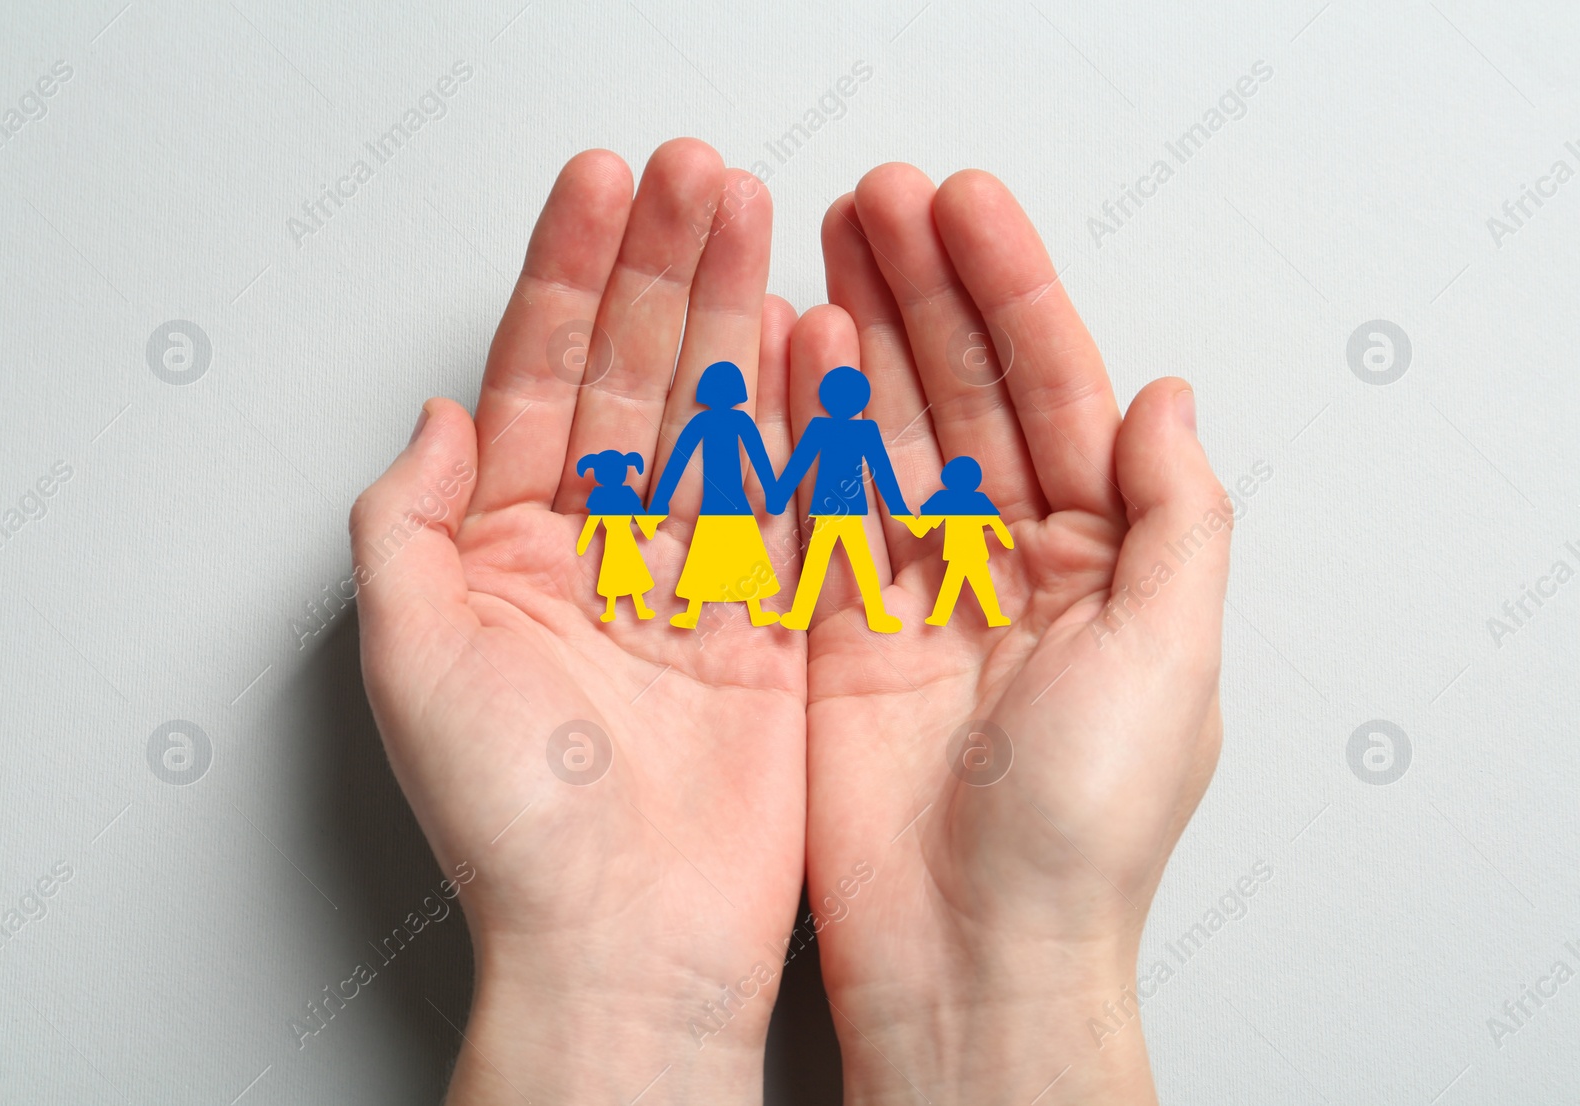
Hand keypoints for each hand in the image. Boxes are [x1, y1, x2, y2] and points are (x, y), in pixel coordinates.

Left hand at [350, 140, 805, 1104]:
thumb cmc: (517, 827)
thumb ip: (410, 522)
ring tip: (754, 219)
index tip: (605, 189)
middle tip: (700, 175)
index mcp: (510, 550)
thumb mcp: (412, 658)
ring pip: (719, 415)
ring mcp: (694, 580)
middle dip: (666, 268)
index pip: (540, 376)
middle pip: (637, 376)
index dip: (570, 274)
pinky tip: (809, 336)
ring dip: (734, 314)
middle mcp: (603, 553)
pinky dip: (804, 414)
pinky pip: (793, 494)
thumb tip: (438, 417)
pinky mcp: (772, 620)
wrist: (629, 944)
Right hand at [791, 165, 1229, 1103]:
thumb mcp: (1171, 658)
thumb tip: (1170, 396)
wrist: (970, 953)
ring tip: (826, 243)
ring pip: (885, 430)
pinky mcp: (837, 626)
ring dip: (860, 335)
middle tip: (876, 198)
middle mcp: (1007, 561)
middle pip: (963, 391)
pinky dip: (802, 427)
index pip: (1055, 392)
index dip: (1012, 293)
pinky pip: (818, 503)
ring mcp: (915, 588)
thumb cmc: (1082, 831)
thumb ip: (1177, 517)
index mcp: (1100, 559)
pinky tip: (790, 354)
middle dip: (924, 290)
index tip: (964, 210)